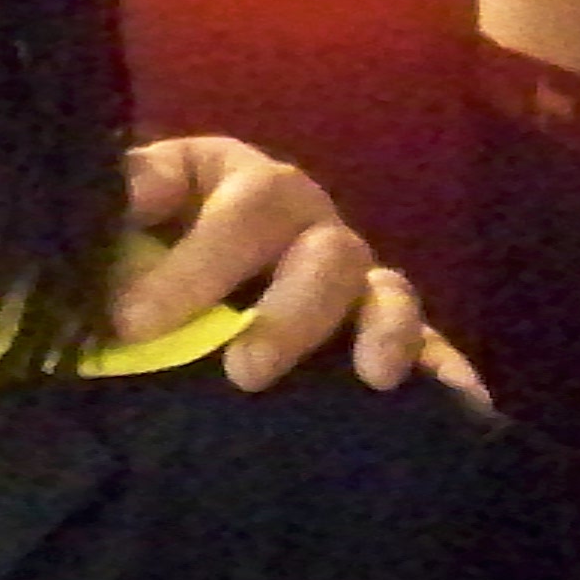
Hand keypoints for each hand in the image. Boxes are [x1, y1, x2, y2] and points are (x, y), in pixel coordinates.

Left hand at [113, 137, 485, 401]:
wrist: (147, 278)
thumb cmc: (130, 239)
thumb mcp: (116, 212)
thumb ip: (118, 203)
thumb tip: (127, 199)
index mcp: (239, 178)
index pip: (241, 209)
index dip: (196, 265)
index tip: (134, 325)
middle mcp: (307, 219)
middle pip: (323, 253)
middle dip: (287, 314)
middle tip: (242, 372)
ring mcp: (350, 274)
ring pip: (384, 290)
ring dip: (380, 332)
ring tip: (370, 378)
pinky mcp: (378, 328)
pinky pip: (429, 343)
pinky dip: (446, 367)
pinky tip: (463, 400)